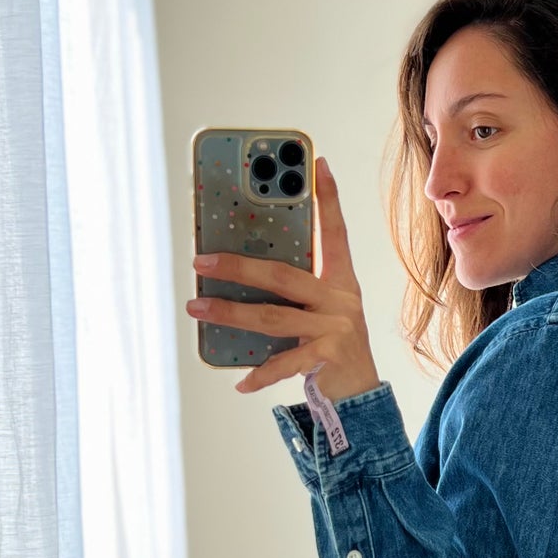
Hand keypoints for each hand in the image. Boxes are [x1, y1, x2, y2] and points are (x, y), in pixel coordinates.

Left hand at [187, 155, 382, 399]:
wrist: (360, 392)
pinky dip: (259, 373)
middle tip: (200, 261)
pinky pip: (284, 363)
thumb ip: (293, 291)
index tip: (318, 164)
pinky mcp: (328, 358)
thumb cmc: (331, 344)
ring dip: (230, 313)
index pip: (334, 231)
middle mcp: (340, 300)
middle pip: (283, 275)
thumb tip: (239, 269)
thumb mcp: (320, 310)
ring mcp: (336, 329)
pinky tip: (239, 380)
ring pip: (273, 317)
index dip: (327, 198)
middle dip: (238, 266)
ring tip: (197, 308)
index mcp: (340, 281)